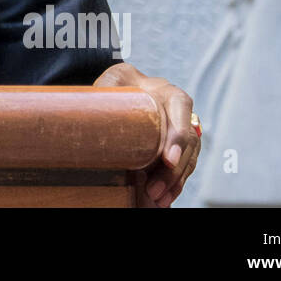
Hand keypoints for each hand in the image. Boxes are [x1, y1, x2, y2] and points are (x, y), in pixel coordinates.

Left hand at [94, 62, 199, 207]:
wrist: (128, 86)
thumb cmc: (120, 84)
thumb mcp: (113, 81)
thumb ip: (108, 89)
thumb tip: (92, 109)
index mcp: (169, 93)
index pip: (181, 110)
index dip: (177, 136)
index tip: (167, 159)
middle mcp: (182, 114)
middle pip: (188, 142)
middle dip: (173, 169)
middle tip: (153, 188)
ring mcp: (184, 132)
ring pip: (189, 158)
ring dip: (174, 181)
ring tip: (156, 198)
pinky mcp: (180, 149)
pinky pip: (184, 169)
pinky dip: (174, 185)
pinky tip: (163, 199)